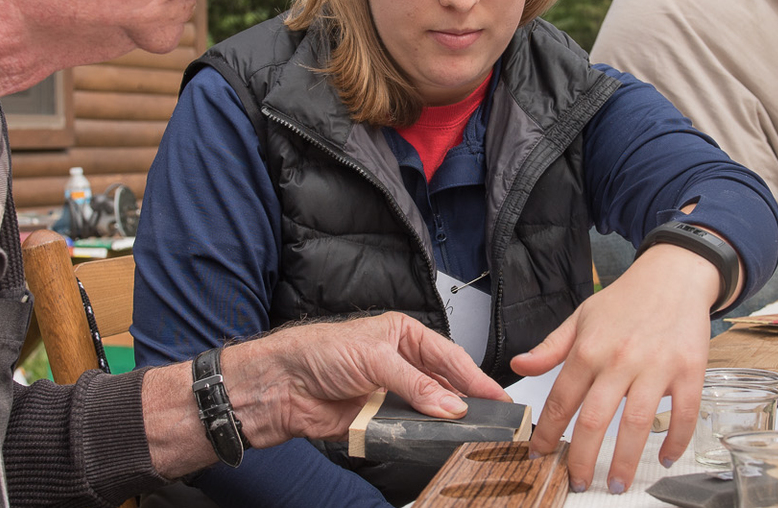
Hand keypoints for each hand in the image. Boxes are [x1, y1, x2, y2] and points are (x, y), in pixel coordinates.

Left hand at [219, 312, 508, 447]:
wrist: (279, 385)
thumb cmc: (317, 352)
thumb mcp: (375, 358)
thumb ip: (416, 384)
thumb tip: (450, 405)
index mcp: (404, 336)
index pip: (449, 357)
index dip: (475, 377)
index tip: (498, 396)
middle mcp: (400, 364)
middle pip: (444, 385)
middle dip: (466, 402)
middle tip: (492, 419)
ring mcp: (390, 394)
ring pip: (428, 411)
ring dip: (443, 423)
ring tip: (470, 434)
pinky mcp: (377, 421)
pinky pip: (406, 432)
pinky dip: (419, 437)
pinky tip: (433, 442)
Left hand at [511, 243, 719, 494]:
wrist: (674, 275)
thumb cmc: (626, 299)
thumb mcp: (581, 317)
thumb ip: (550, 348)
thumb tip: (519, 366)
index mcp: (589, 349)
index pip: (561, 401)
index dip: (547, 434)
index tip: (540, 455)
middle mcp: (620, 360)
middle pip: (595, 421)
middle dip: (582, 459)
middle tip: (577, 483)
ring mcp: (656, 366)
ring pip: (637, 424)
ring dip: (626, 462)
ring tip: (616, 484)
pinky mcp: (689, 370)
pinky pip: (683, 414)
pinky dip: (676, 441)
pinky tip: (666, 457)